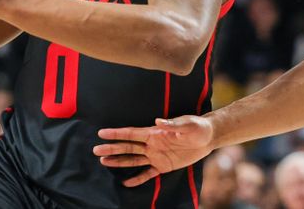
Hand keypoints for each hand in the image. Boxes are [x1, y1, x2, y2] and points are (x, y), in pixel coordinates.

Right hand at [93, 115, 214, 186]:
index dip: (116, 133)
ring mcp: (156, 155)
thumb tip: (158, 121)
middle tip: (96, 150)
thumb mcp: (187, 125)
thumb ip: (173, 125)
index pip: (131, 134)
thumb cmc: (197, 127)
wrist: (208, 137)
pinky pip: (148, 173)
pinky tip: (127, 183)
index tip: (101, 133)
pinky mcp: (164, 165)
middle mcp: (152, 144)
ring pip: (133, 159)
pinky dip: (138, 178)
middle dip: (112, 148)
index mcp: (154, 133)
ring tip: (104, 162)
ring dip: (119, 161)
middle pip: (128, 147)